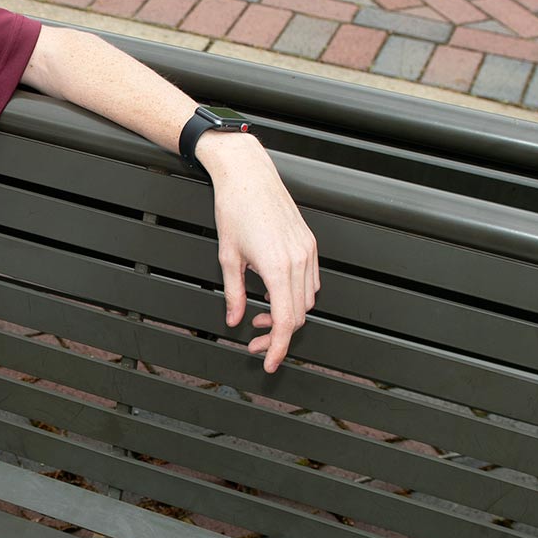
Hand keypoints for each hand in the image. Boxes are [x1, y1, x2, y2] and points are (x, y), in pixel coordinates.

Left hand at [201, 132, 319, 372]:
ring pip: (307, 301)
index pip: (285, 322)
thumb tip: (235, 319)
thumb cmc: (235, 209)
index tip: (269, 362)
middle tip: (255, 342)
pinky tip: (273, 295)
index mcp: (277, 267)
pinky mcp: (309, 244)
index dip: (278, 348)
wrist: (249, 175)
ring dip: (286, 316)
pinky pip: (310, 282)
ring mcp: (308, 251)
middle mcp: (298, 261)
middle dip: (277, 336)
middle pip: (298, 316)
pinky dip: (294, 297)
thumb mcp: (227, 257)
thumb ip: (233, 294)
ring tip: (260, 317)